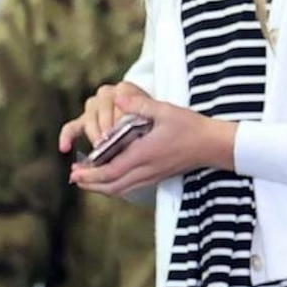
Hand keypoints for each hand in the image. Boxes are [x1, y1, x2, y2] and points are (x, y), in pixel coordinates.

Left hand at [59, 81, 231, 193]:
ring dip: (101, 187)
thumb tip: (118, 97)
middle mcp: (146, 170)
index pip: (111, 171)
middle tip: (74, 178)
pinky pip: (130, 187)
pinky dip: (115, 185)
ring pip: (121, 189)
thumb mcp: (164, 110)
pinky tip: (108, 178)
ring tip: (86, 180)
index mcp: (144, 154)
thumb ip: (139, 105)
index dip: (91, 174)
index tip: (75, 172)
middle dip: (90, 184)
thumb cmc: (190, 126)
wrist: (212, 145)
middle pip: (112, 186)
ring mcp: (152, 176)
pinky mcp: (157, 176)